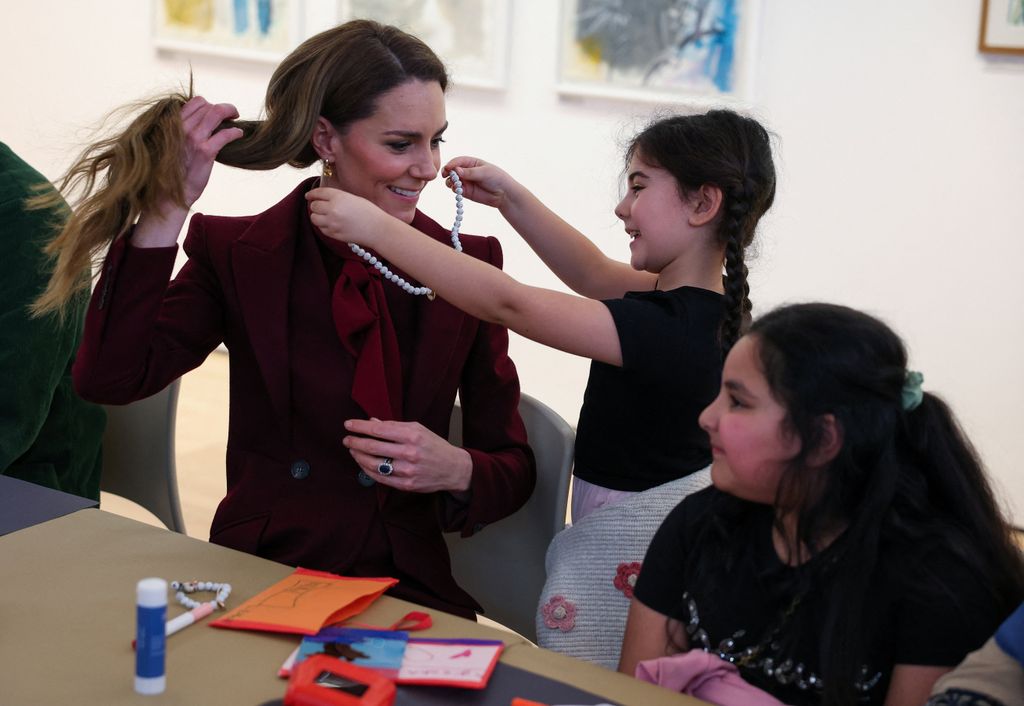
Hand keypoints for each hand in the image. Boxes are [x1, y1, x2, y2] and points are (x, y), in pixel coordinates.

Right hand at [178, 96, 243, 206]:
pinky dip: (235, 132)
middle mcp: (182, 128)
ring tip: (236, 118)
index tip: (215, 111)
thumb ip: (182, 132)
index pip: (195, 102)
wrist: (168, 194)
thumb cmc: (171, 172)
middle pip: (208, 105)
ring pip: (217, 113)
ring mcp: (194, 138)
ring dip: (230, 111)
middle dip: (222, 108)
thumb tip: (199, 125)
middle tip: (231, 114)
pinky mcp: (206, 152)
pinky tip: (239, 134)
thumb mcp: (172, 145)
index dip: (208, 104)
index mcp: (173, 125)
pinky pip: (225, 134)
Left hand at [306, 187, 388, 247]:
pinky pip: (322, 229)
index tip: (308, 195)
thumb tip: (323, 199)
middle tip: (320, 207)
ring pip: (314, 218)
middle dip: (315, 206)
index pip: (318, 193)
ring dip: (317, 216)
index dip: (311, 194)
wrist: (378, 229)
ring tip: (325, 216)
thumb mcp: (353, 198)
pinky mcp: (334, 234)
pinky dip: (324, 226)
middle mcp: (332, 209)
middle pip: (314, 206)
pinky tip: (332, 224)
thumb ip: (337, 197)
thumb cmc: (369, 212)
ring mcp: (332, 223)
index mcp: (338, 197)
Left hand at [343, 418, 472, 493]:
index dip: (360, 427)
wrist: (453, 469)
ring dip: (359, 457)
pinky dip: (368, 470)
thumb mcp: (418, 429)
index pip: (379, 429)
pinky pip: (380, 478)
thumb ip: (394, 426)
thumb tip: (372, 421)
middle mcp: (409, 453)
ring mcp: (407, 470)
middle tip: (346, 439)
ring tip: (353, 451)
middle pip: (373, 447)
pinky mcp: (406, 484)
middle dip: (355, 442)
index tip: (348, 424)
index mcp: (412, 435)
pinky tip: (363, 464)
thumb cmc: (434, 446)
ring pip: (373, 464)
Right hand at [443, 157, 517, 209]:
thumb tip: (456, 170)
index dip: (451, 164)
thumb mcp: (484, 172)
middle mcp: (466, 171)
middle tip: (446, 176)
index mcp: (471, 162)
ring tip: (455, 184)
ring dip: (450, 181)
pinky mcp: (466, 192)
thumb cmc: (496, 178)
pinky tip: (458, 190)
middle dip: (448, 172)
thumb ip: (470, 172)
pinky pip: (456, 190)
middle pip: (452, 170)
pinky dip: (454, 190)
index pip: (458, 161)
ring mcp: (465, 182)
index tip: (447, 168)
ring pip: (452, 180)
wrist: (504, 194)